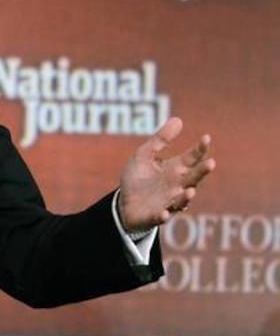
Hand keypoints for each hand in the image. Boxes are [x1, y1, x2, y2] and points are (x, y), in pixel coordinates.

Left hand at [118, 117, 214, 231]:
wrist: (124, 203)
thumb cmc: (138, 178)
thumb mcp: (145, 154)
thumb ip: (161, 139)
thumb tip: (178, 119)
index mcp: (175, 170)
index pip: (191, 158)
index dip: (199, 149)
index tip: (206, 137)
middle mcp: (176, 186)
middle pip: (192, 179)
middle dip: (201, 172)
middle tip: (211, 163)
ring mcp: (168, 202)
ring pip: (181, 200)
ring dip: (186, 197)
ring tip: (189, 191)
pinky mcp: (155, 215)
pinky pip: (161, 217)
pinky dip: (164, 216)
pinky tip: (164, 213)